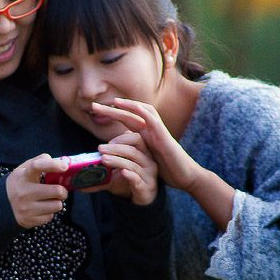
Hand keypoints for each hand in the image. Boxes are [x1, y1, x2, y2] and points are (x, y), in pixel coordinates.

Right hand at [6, 155, 69, 228]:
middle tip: (60, 191)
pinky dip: (49, 212)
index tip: (65, 167)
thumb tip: (61, 162)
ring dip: (56, 202)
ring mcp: (26, 207)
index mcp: (23, 176)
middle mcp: (23, 192)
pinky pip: (50, 216)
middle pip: (57, 191)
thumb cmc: (21, 183)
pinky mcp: (29, 220)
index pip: (37, 166)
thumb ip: (41, 161)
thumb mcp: (25, 169)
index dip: (53, 165)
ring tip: (48, 200)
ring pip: (57, 205)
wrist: (3, 205)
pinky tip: (41, 208)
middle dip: (63, 191)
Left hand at [95, 99, 234, 231]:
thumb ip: (134, 148)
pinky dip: (146, 114)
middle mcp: (152, 129)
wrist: (184, 177)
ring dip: (130, 106)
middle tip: (94, 105)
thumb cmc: (165, 167)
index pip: (127, 119)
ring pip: (144, 113)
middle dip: (114, 108)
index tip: (95, 110)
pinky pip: (155, 123)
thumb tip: (118, 144)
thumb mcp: (145, 157)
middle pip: (132, 113)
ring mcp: (159, 132)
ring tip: (116, 102)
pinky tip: (136, 109)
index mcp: (145, 133)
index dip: (112, 113)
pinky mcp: (166, 138)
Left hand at [98, 131, 157, 205]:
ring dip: (117, 160)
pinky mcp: (146, 186)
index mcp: (142, 152)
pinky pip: (138, 179)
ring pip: (133, 164)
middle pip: (134, 150)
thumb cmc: (129, 181)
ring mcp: (148, 174)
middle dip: (116, 148)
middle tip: (100, 149)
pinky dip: (130, 175)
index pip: (136, 139)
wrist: (141, 199)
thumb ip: (100, 171)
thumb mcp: (114, 174)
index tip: (107, 143)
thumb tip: (77, 176)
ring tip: (104, 159)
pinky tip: (122, 172)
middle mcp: (147, 161)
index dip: (122, 138)